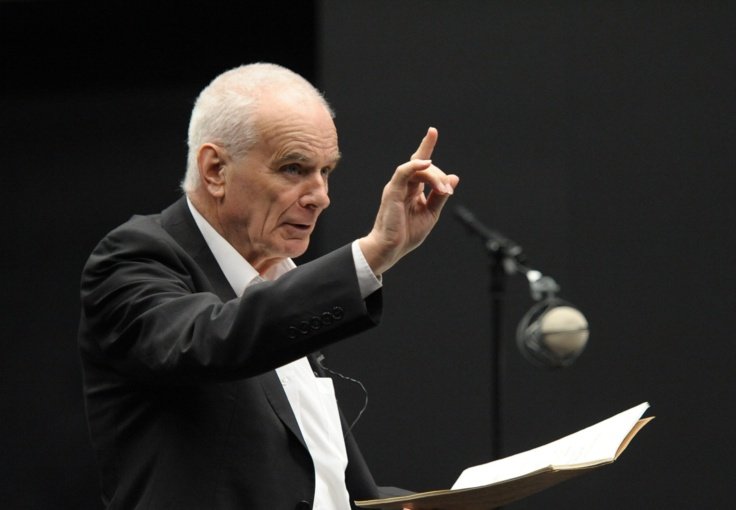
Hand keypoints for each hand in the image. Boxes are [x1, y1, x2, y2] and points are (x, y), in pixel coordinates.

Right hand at [359, 127, 459, 274]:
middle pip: (424, 166)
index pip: (420, 164)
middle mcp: (404, 185)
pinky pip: (404, 171)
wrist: (391, 248)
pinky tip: (427, 164)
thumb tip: (454, 178)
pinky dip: (415, 165)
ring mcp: (397, 186)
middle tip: (448, 191)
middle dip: (440, 175)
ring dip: (435, 176)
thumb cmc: (407, 234)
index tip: (432, 131)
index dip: (426, 146)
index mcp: (411, 189)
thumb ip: (440, 196)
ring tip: (443, 190)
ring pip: (418, 168)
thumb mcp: (430, 214)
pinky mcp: (392, 190)